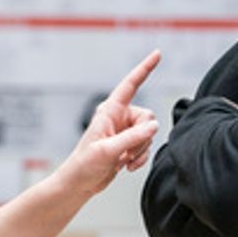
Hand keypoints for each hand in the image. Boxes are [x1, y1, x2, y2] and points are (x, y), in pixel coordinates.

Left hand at [58, 50, 161, 194]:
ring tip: (124, 161)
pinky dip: (141, 157)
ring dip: (140, 150)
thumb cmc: (84, 164)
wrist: (80, 183)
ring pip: (149, 133)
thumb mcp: (107, 150)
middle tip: (127, 152)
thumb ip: (132, 137)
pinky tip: (127, 166)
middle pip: (147, 117)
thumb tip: (154, 126)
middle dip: (143, 137)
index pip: (130, 84)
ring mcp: (124, 131)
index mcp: (109, 111)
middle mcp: (118, 117)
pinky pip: (146, 145)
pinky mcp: (128, 144)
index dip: (144, 68)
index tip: (157, 54)